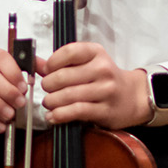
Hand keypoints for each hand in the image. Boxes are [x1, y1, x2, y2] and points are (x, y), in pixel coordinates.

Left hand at [35, 41, 151, 127]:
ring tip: (49, 103)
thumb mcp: (87, 63)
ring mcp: (105, 90)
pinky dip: (60, 115)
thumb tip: (35, 63)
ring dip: (51, 101)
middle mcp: (102, 69)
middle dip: (48, 85)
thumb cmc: (106, 79)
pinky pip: (76, 111)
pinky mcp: (105, 109)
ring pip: (68, 95)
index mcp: (96, 53)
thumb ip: (61, 63)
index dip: (52, 63)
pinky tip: (54, 116)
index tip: (47, 70)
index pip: (69, 52)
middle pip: (64, 76)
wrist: (133, 96)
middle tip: (47, 89)